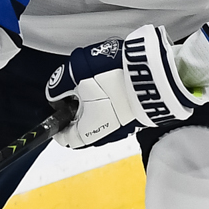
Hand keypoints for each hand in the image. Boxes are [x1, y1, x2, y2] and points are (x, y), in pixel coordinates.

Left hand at [45, 25, 199, 148]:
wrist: (154, 72)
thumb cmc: (113, 76)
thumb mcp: (75, 73)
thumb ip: (58, 86)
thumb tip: (54, 96)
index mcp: (85, 133)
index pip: (62, 136)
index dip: (57, 117)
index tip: (58, 100)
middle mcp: (104, 137)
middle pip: (81, 123)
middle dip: (77, 105)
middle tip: (78, 82)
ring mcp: (122, 129)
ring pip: (99, 115)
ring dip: (95, 99)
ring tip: (99, 76)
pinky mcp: (136, 118)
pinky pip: (116, 109)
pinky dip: (112, 96)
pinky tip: (116, 78)